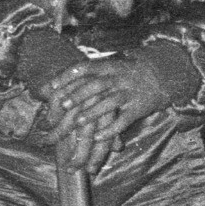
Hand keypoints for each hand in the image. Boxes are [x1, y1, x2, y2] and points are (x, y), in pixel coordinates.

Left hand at [44, 56, 169, 173]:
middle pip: (96, 86)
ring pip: (109, 103)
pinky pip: (124, 120)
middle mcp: (118, 79)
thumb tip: (44, 88)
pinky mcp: (138, 108)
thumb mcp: (107, 68)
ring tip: (78, 123)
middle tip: (64, 105)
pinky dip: (111, 130)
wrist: (160, 74)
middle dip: (79, 95)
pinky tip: (99, 138)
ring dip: (93, 113)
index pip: (84, 68)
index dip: (67, 77)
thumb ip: (81, 76)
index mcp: (107, 67)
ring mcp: (129, 93)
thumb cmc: (125, 74)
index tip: (52, 87)